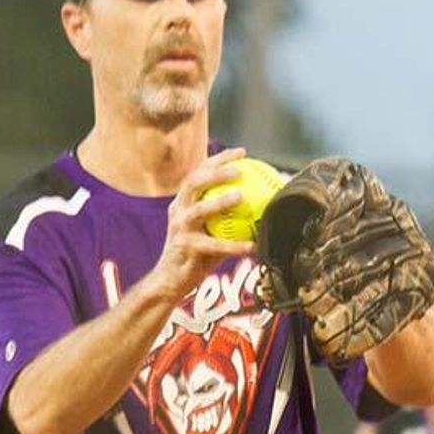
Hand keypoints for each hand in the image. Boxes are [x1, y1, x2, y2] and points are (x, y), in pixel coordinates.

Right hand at [152, 148, 256, 300]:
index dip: (219, 159)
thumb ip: (230, 218)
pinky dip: (233, 245)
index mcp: (183, 202)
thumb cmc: (196, 255)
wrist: (171, 280)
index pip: (199, 172)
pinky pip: (213, 245)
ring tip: (241, 196)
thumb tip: (263, 206)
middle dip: (215, 172)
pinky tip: (252, 245)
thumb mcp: (212, 231)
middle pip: (194, 183)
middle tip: (239, 170)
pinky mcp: (186, 248)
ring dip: (220, 201)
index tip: (242, 152)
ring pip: (199, 210)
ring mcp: (180, 228)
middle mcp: (178, 210)